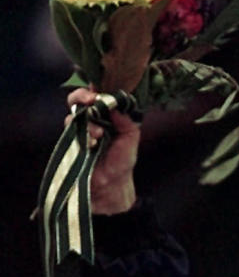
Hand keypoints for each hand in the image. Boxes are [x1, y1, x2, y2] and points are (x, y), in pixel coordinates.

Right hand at [66, 87, 140, 214]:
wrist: (112, 186)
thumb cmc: (122, 162)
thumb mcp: (131, 139)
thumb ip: (127, 122)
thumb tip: (115, 105)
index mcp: (105, 117)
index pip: (96, 96)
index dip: (95, 90)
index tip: (99, 92)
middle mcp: (90, 121)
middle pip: (78, 100)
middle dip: (81, 96)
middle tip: (90, 99)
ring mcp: (79, 131)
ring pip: (73, 114)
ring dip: (86, 120)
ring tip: (98, 134)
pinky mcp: (71, 143)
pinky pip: (70, 131)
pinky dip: (81, 133)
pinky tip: (91, 144)